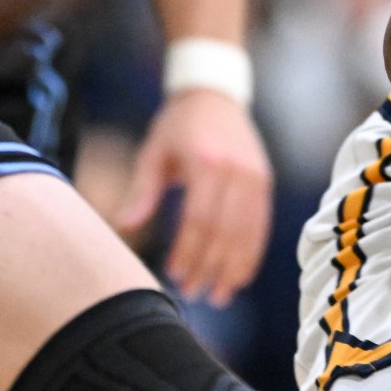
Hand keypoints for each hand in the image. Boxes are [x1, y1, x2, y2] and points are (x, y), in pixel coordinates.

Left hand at [121, 88, 274, 306]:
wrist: (214, 94)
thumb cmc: (177, 125)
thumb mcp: (153, 152)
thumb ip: (142, 190)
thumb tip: (126, 227)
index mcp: (206, 162)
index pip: (200, 219)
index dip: (189, 252)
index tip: (174, 276)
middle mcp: (236, 170)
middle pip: (225, 230)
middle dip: (210, 267)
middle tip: (194, 294)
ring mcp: (256, 176)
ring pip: (248, 232)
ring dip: (233, 268)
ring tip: (218, 295)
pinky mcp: (265, 181)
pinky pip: (261, 225)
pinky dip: (251, 253)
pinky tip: (239, 276)